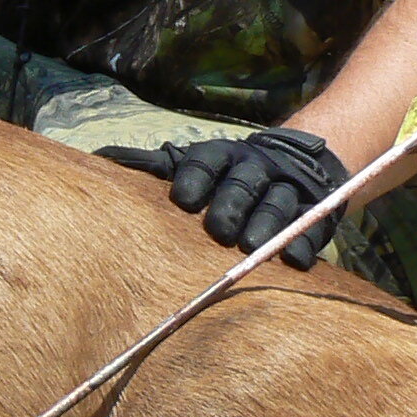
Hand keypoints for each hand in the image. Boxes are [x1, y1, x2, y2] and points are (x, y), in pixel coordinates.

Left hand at [96, 127, 352, 265]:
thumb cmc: (228, 174)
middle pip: (243, 182)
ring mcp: (288, 189)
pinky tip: (294, 260)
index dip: (196, 178)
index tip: (183, 200)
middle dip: (231, 204)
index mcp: (225, 156)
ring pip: (278, 203)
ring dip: (267, 225)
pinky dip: (303, 243)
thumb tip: (101, 157)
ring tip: (253, 247)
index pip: (208, 160)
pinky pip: (312, 227)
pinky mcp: (315, 213)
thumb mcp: (196, 163)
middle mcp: (256, 169)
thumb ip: (154, 165)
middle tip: (220, 231)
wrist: (297, 163)